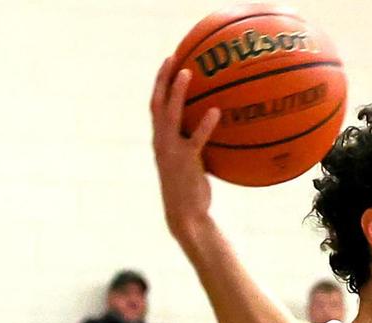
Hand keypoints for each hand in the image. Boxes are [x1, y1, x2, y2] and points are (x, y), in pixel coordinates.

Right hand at [150, 64, 221, 241]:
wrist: (185, 216)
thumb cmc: (191, 191)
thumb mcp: (189, 164)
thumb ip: (193, 143)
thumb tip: (214, 125)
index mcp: (159, 141)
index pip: (155, 105)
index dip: (160, 83)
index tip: (169, 60)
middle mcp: (161, 142)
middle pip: (158, 103)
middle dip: (163, 79)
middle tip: (173, 57)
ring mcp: (172, 151)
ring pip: (171, 114)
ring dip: (178, 92)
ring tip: (189, 73)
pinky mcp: (186, 162)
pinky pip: (196, 139)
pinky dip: (205, 124)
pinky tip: (216, 111)